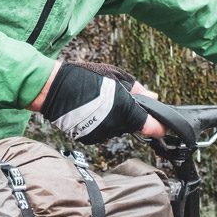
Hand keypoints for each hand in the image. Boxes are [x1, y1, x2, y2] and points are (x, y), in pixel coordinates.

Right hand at [34, 61, 164, 141]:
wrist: (53, 90)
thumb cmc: (84, 78)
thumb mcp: (116, 76)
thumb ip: (138, 89)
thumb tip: (153, 97)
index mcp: (127, 111)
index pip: (154, 128)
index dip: (160, 126)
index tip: (162, 124)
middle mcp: (116, 127)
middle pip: (132, 125)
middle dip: (130, 114)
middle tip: (116, 98)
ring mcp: (102, 135)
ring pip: (116, 128)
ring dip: (113, 118)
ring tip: (98, 102)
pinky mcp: (90, 139)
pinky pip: (102, 132)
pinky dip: (100, 123)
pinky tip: (90, 110)